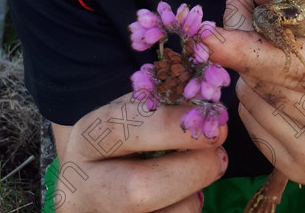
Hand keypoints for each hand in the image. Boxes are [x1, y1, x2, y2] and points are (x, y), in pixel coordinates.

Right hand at [51, 93, 227, 211]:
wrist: (92, 185)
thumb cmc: (122, 141)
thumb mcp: (130, 115)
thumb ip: (162, 104)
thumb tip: (207, 102)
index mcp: (88, 138)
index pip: (122, 128)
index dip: (169, 124)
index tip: (210, 120)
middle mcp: (83, 186)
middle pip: (139, 189)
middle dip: (192, 170)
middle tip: (221, 155)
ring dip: (193, 195)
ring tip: (201, 174)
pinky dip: (186, 209)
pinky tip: (183, 195)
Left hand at [202, 0, 304, 186]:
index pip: (290, 60)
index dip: (245, 47)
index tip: (209, 36)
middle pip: (264, 77)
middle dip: (242, 44)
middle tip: (241, 12)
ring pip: (252, 98)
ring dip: (252, 72)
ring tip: (282, 61)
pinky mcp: (301, 172)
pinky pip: (252, 124)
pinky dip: (255, 100)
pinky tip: (283, 92)